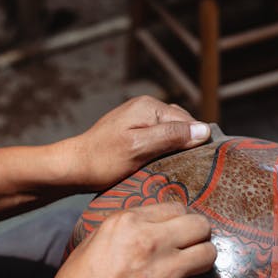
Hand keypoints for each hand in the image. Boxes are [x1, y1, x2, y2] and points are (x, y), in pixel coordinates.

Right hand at [45, 202, 216, 277]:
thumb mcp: (94, 242)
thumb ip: (128, 228)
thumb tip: (154, 224)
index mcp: (128, 223)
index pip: (177, 208)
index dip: (178, 220)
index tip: (176, 229)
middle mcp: (152, 243)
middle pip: (201, 226)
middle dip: (198, 234)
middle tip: (190, 244)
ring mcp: (168, 273)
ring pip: (208, 253)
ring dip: (199, 259)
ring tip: (184, 267)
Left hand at [66, 96, 210, 190]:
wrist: (73, 167)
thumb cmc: (103, 160)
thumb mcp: (140, 148)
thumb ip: (171, 137)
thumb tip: (204, 130)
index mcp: (150, 106)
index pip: (189, 122)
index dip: (196, 143)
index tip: (200, 166)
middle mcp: (146, 106)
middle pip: (181, 126)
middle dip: (187, 145)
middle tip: (189, 170)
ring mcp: (138, 118)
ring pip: (171, 132)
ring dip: (176, 149)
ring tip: (176, 169)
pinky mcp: (133, 130)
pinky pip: (159, 137)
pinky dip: (164, 150)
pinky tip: (162, 164)